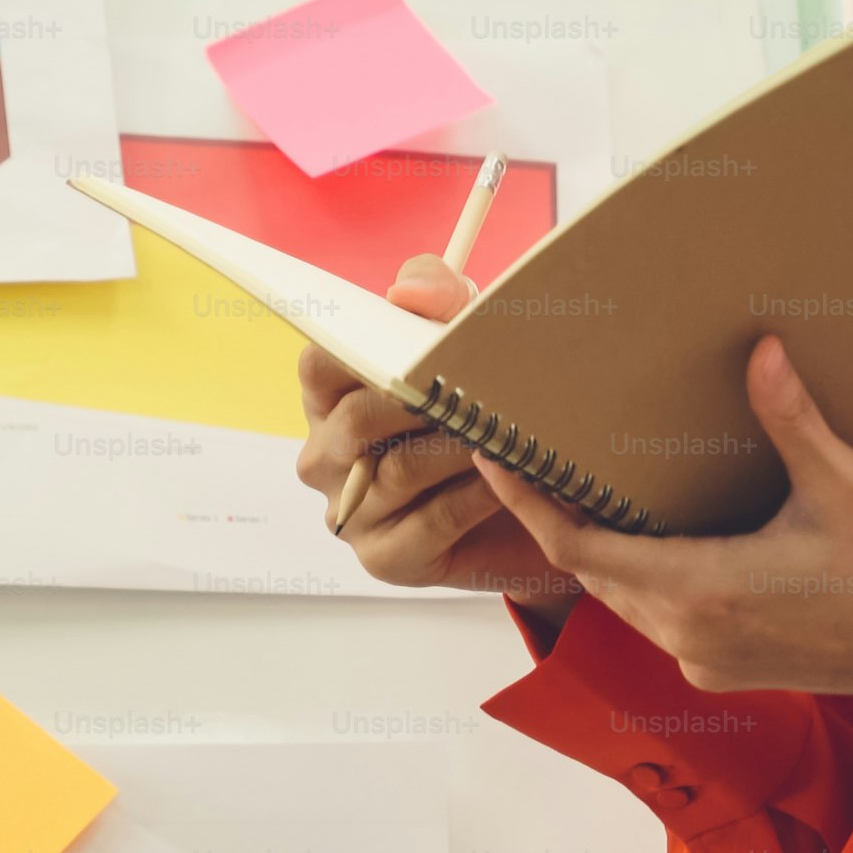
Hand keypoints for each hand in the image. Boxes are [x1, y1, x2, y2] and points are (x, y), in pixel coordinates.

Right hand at [297, 255, 581, 632]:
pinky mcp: (385, 559)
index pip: (320, 364)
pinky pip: (430, 521)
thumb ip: (439, 298)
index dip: (364, 352)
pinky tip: (510, 479)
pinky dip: (476, 495)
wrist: (532, 509)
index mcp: (329, 400)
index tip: (417, 346)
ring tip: (508, 430)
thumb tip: (407, 293)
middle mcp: (325, 457)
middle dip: (424, 402)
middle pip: (356, 421)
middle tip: (479, 388)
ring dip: (461, 447)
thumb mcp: (465, 340)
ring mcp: (350, 512)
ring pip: (399, 471)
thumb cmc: (481, 412)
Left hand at [482, 334, 852, 710]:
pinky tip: (648, 535)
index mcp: (704, 591)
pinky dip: (637, 577)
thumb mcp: (844, 487)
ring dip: (598, 550)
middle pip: (590, 573)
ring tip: (576, 488)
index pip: (579, 549)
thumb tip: (761, 351)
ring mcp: (707, 658)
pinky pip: (656, 619)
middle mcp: (691, 635)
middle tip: (526, 459)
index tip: (494, 459)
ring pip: (621, 599)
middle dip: (555, 516)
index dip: (529, 504)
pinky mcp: (727, 666)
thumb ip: (791, 420)